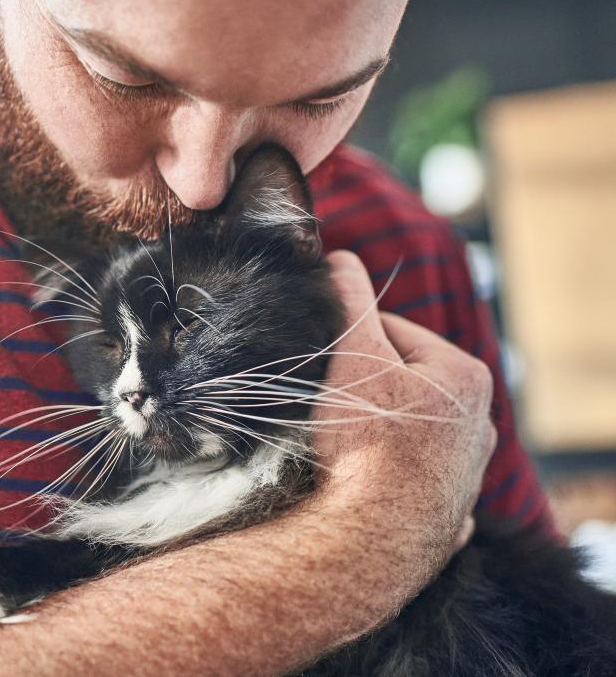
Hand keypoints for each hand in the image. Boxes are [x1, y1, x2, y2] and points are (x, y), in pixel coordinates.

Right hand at [310, 251, 496, 575]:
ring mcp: (464, 477)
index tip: (319, 357)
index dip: (349, 339)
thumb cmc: (362, 440)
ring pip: (405, 433)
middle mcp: (478, 426)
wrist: (365, 539)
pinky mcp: (446, 519)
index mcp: (464, 376)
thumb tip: (340, 258)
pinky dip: (384, 478)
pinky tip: (357, 482)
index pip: (394, 331)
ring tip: (332, 441)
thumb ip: (348, 300)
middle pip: (401, 383)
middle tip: (321, 400)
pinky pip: (409, 483)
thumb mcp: (353, 353)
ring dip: (371, 431)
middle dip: (361, 386)